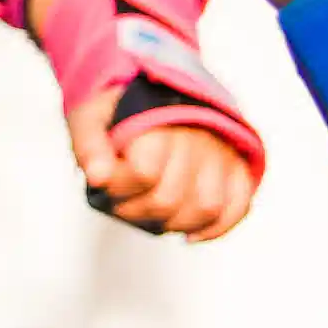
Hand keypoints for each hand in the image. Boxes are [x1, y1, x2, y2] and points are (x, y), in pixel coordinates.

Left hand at [75, 103, 255, 240]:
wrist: (152, 91)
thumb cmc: (119, 111)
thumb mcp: (90, 116)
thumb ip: (89, 145)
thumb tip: (98, 177)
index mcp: (160, 117)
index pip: (144, 172)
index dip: (119, 188)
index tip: (106, 184)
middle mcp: (197, 133)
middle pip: (170, 198)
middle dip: (137, 212)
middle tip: (123, 205)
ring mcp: (221, 151)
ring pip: (206, 207)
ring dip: (172, 223)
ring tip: (153, 216)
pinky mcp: (236, 167)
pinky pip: (238, 206)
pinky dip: (215, 228)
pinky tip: (190, 236)